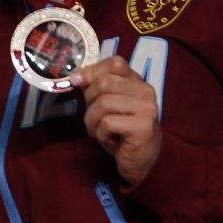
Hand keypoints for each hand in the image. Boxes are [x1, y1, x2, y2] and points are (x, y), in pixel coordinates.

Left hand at [71, 56, 161, 184]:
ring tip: (100, 131)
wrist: (142, 159)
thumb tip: (75, 76)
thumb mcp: (107, 104)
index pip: (115, 63)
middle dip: (90, 101)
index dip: (92, 71)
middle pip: (104, 83)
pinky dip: (100, 133)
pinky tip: (111, 139)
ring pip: (103, 103)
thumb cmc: (121, 130)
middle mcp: (146, 91)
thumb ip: (96, 87)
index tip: (79, 83)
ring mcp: (147, 109)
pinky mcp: (143, 127)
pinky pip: (107, 123)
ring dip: (92, 121)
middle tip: (95, 117)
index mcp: (138, 82)